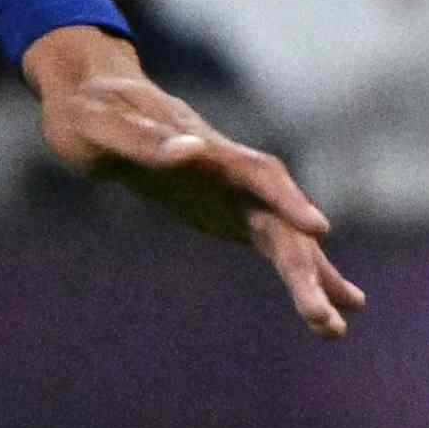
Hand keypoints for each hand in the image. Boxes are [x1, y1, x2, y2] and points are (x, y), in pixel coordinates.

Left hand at [25, 25, 359, 335]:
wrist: (92, 100)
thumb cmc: (90, 111)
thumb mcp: (99, 125)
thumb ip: (142, 140)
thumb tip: (194, 152)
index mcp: (205, 148)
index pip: (258, 173)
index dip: (287, 200)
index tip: (317, 230)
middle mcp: (232, 171)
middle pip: (280, 219)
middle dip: (305, 265)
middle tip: (327, 317)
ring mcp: (234, 192)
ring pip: (284, 236)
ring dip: (312, 277)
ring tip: (338, 327)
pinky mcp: (227, 211)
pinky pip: (272, 244)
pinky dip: (298, 272)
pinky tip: (326, 307)